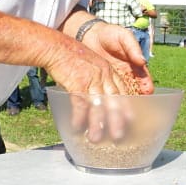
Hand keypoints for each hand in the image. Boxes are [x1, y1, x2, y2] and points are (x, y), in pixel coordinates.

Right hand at [51, 22, 152, 141]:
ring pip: (98, 105)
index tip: (130, 119)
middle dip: (117, 119)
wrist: (55, 46)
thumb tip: (98, 96)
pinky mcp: (77, 82)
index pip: (122, 90)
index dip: (126, 106)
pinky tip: (77, 127)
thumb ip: (97, 78)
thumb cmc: (70, 56)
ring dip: (97, 123)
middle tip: (118, 135)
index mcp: (107, 70)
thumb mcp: (91, 63)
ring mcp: (90, 79)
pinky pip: (80, 103)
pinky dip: (79, 116)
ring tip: (96, 138)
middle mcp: (102, 75)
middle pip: (114, 100)